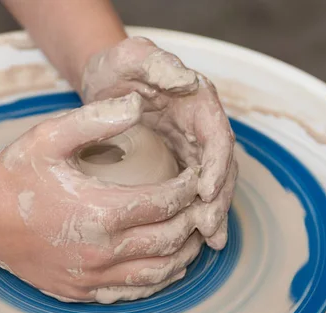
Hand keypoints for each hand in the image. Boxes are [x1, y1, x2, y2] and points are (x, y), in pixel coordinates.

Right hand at [0, 93, 203, 302]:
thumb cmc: (16, 174)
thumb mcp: (50, 136)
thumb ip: (95, 119)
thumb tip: (138, 105)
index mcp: (100, 211)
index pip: (164, 203)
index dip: (189, 189)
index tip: (196, 177)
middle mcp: (100, 250)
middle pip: (168, 241)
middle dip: (194, 222)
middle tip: (202, 206)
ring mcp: (90, 276)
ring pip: (156, 273)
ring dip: (183, 254)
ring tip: (193, 236)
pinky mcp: (80, 291)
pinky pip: (130, 293)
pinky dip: (156, 280)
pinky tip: (164, 267)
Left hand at [81, 37, 236, 248]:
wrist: (105, 79)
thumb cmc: (117, 66)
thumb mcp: (132, 57)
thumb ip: (157, 64)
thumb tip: (188, 81)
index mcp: (198, 102)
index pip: (216, 136)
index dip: (216, 165)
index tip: (206, 191)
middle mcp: (201, 125)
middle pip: (221, 166)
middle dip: (218, 199)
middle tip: (209, 229)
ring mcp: (190, 145)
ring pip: (211, 182)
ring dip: (213, 211)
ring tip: (210, 241)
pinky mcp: (178, 160)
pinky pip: (193, 189)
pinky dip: (197, 211)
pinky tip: (196, 236)